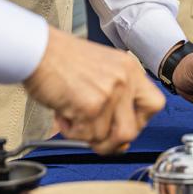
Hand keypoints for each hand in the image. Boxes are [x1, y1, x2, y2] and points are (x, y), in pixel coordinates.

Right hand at [24, 27, 164, 154]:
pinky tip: (64, 114)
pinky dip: (71, 131)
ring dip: (86, 135)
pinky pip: (86, 135)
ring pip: (108, 138)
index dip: (141, 121)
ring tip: (73, 116)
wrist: (37, 49)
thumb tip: (121, 144)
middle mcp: (125, 80)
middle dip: (112, 141)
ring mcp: (110, 92)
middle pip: (133, 131)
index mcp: (131, 69)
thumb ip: (116, 102)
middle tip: (95, 133)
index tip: (123, 124)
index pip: (155, 105)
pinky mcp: (91, 105)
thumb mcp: (101, 73)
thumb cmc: (63, 60)